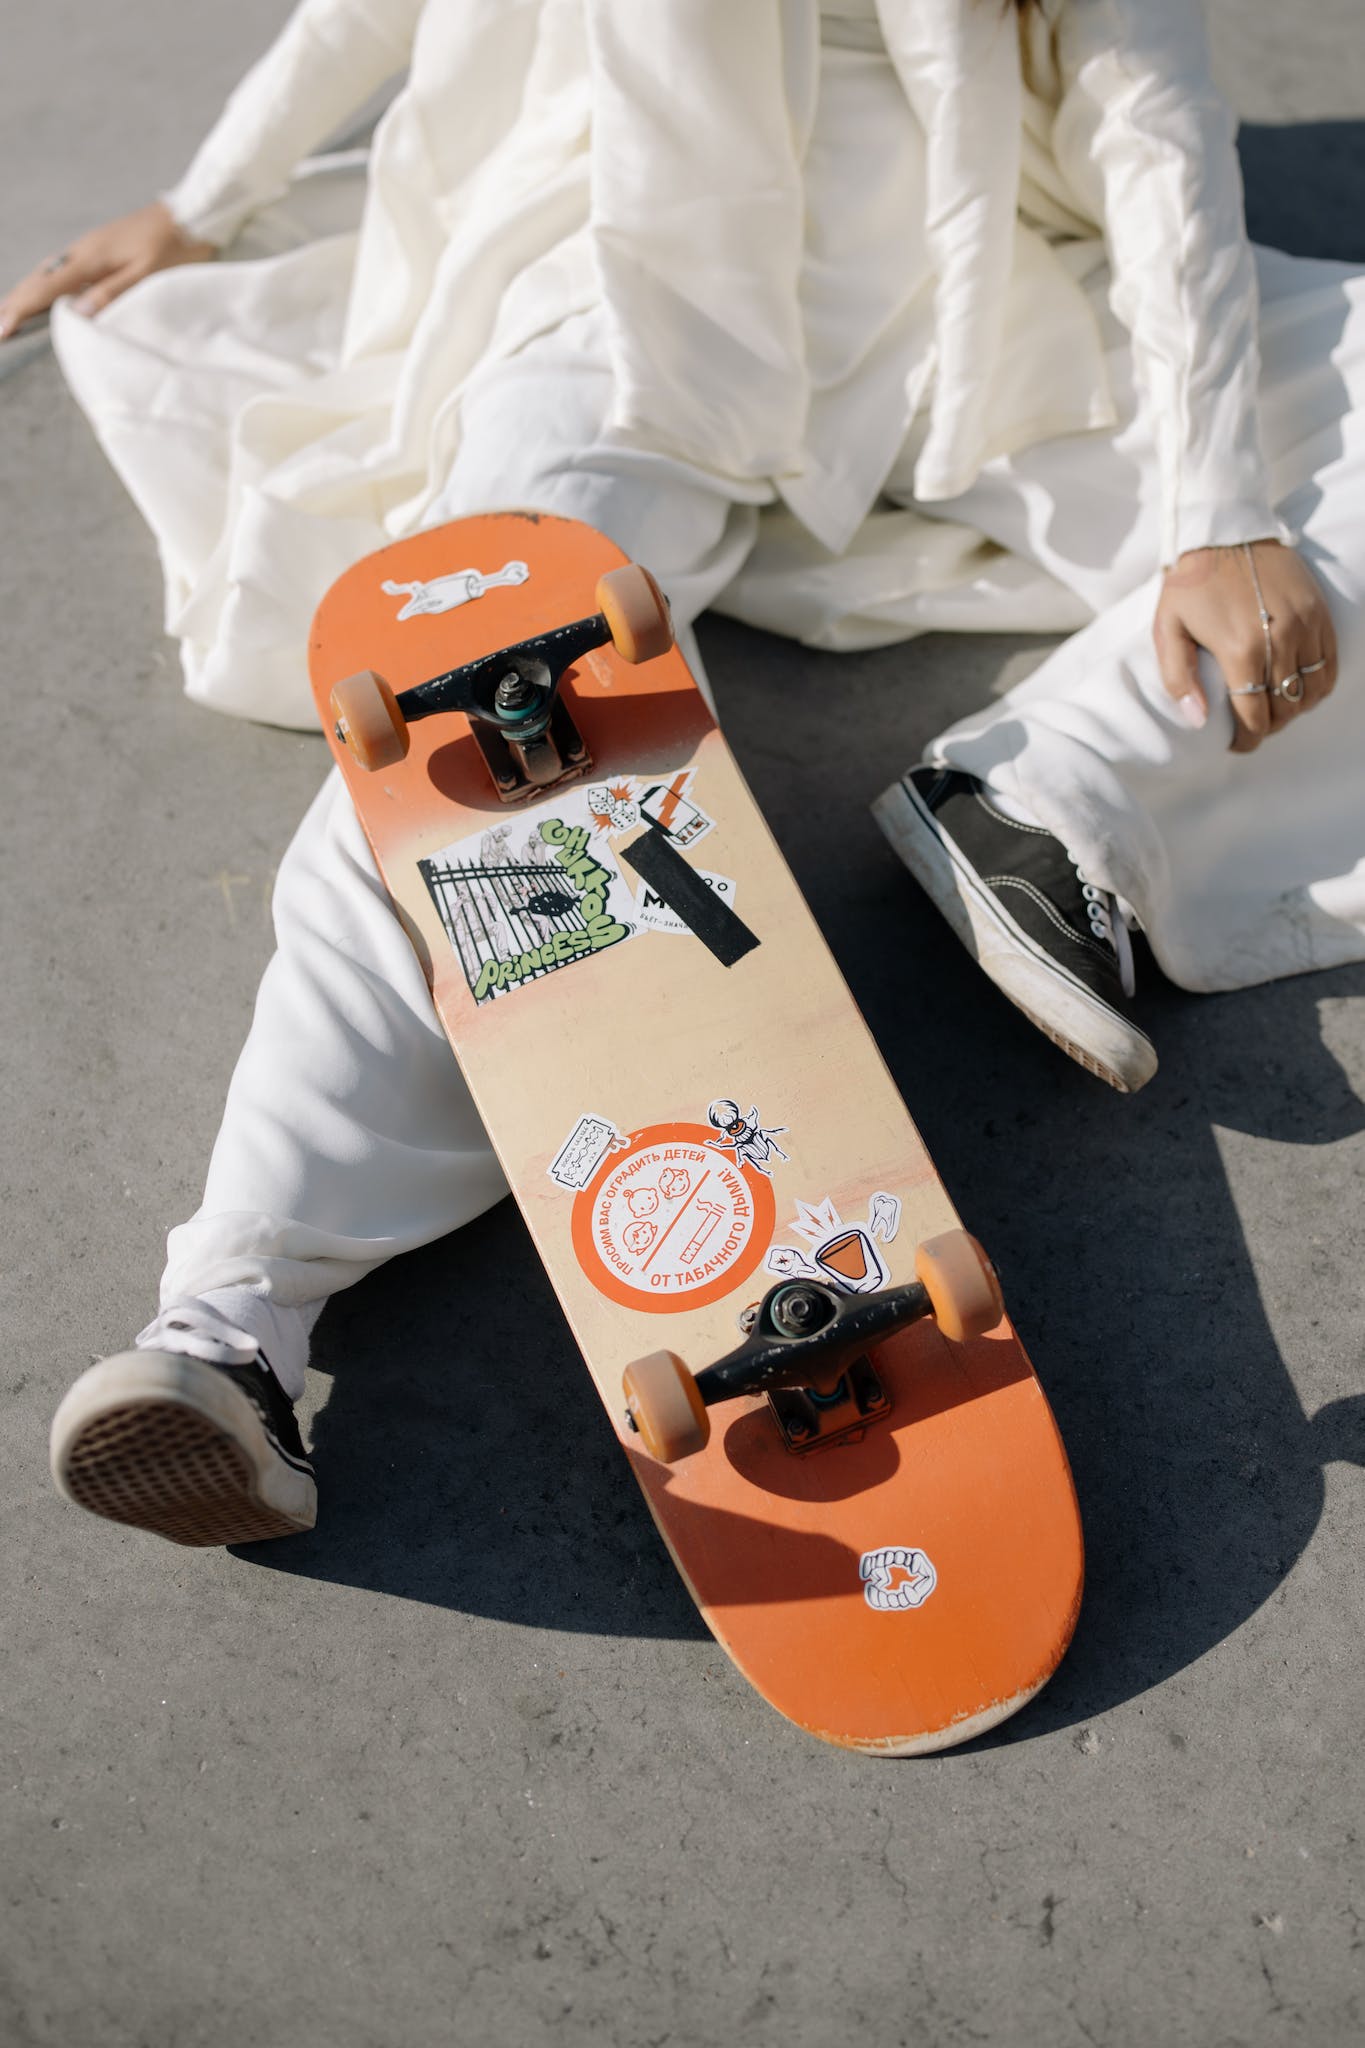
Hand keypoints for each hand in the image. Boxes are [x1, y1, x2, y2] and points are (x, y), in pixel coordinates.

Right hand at [0, 202, 215, 339]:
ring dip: (26, 294)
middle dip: (14, 303)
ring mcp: (88, 248)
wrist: (190, 216)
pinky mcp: (97, 249)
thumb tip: (75, 314)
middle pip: (38, 280)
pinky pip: (61, 270)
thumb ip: (111, 294)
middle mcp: (81, 251)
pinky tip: (43, 295)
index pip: (46, 289)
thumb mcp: (146, 276)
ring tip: (9, 313)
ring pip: (47, 274)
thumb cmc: (174, 248)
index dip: (21, 311)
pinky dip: (44, 285)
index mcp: (90, 259)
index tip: (1, 330)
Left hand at [1154, 540, 1337, 753]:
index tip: (1236, 742)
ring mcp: (1306, 625)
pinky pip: (1329, 665)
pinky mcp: (1319, 613)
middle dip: (1268, 726)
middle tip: (1251, 724)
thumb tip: (1197, 721)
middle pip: (1285, 708)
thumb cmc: (1190, 583)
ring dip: (1294, 707)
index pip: (1255, 717)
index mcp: (1241, 649)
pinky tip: (1296, 684)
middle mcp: (1280, 640)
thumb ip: (1179, 679)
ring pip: (1312, 691)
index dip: (1246, 740)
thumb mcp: (1168, 628)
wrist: (1225, 532)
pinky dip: (1316, 684)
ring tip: (1273, 705)